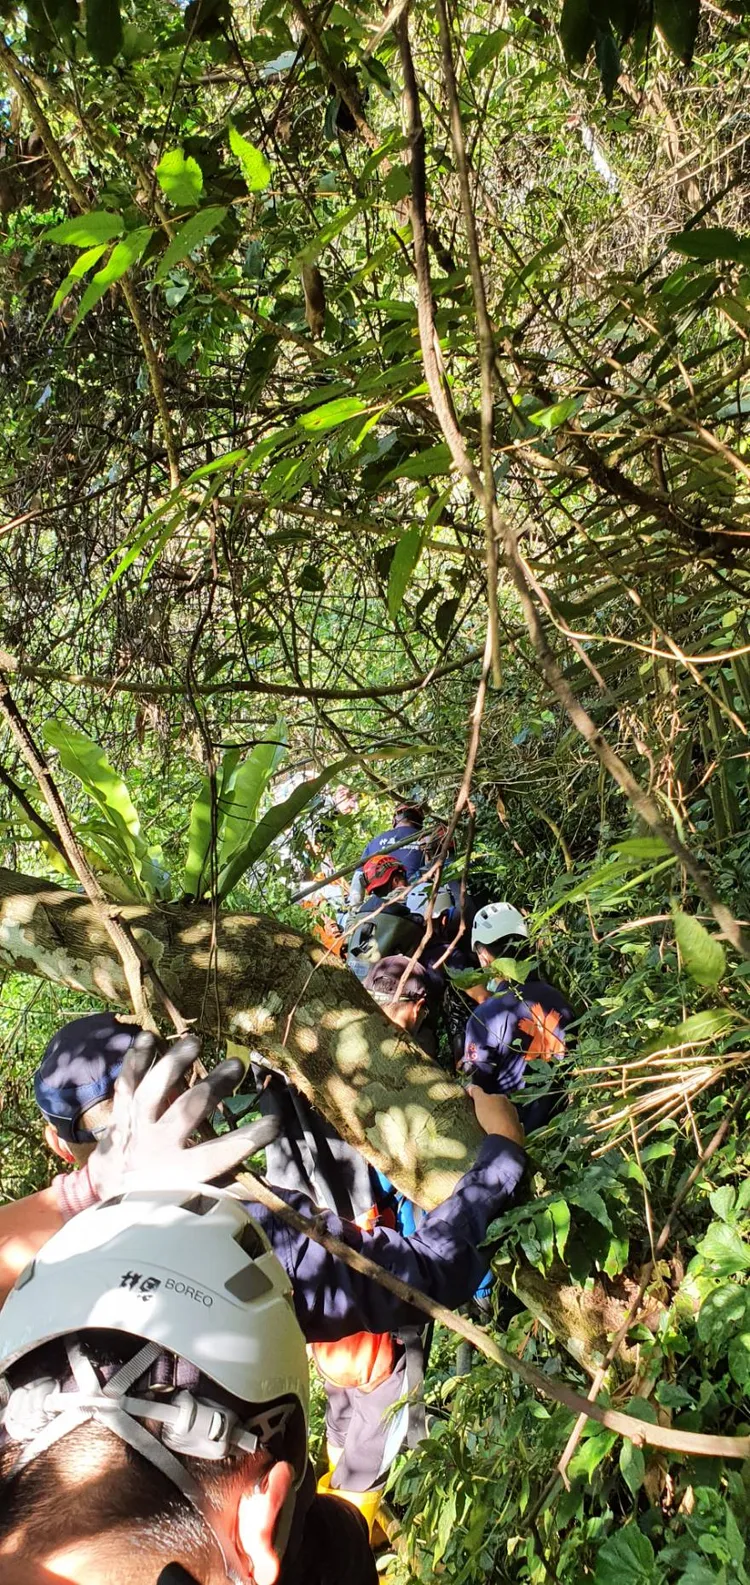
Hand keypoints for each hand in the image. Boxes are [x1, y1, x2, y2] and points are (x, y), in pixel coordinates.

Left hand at [88, 1032, 277, 1199]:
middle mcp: (155, 1148)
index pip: (218, 1156)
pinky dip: (135, 1059)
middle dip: (214, 1086)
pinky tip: (148, 1036)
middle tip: (237, 1066)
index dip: (247, 1140)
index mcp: (179, 1173)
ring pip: (152, 1091)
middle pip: (187, 1111)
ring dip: (173, 1064)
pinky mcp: (118, 1115)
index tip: (274, 1123)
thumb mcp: (191, 1200)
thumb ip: (223, 1191)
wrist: (108, 1197)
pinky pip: (125, 1083)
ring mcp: (134, 1129)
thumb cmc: (159, 1199)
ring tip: (194, 1042)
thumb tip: (261, 1189)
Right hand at [467, 1084, 524, 1145]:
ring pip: (505, 1117)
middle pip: (499, 1107)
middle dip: (493, 1111)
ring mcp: (515, 1118)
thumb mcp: (480, 1101)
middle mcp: (511, 1106)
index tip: (479, 1107)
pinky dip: (503, 1130)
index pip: (492, 1096)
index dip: (485, 1101)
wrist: (505, 1136)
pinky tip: (497, 1133)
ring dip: (499, 1121)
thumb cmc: (492, 1116)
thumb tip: (471, 1086)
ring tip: (489, 1127)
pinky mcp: (517, 1131)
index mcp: (502, 1098)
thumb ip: (476, 1092)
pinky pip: (508, 1128)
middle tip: (483, 1117)